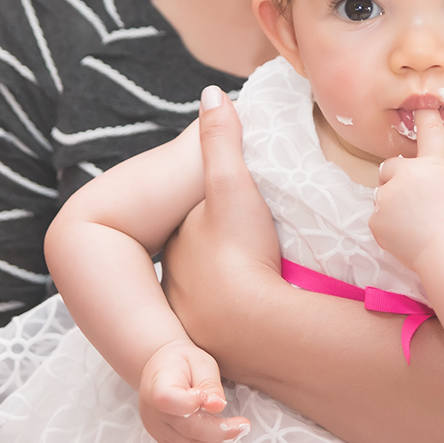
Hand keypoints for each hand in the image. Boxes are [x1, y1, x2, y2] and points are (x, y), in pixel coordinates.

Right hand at [138, 338, 250, 442]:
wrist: (161, 368)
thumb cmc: (183, 361)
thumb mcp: (200, 361)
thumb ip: (209, 383)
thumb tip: (217, 405)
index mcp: (158, 386)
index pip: (169, 400)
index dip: (192, 404)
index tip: (217, 402)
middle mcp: (152, 412)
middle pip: (187, 429)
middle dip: (220, 431)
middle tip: (244, 426)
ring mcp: (156, 429)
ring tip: (239, 435)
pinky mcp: (163, 440)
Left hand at [161, 86, 283, 369]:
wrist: (256, 326)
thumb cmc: (241, 251)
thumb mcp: (233, 186)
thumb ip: (221, 141)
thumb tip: (210, 91)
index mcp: (178, 245)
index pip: (191, 220)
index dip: (212, 210)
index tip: (238, 207)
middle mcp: (177, 285)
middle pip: (200, 260)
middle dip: (218, 253)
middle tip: (253, 246)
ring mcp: (196, 322)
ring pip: (213, 297)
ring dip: (233, 291)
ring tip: (265, 281)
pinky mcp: (221, 352)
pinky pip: (231, 329)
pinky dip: (244, 321)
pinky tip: (266, 318)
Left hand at [370, 109, 443, 269]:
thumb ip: (436, 176)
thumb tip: (424, 179)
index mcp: (432, 165)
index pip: (429, 134)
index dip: (425, 118)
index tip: (422, 104)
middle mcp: (406, 174)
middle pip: (389, 169)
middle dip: (395, 181)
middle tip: (413, 202)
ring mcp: (387, 196)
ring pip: (382, 197)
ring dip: (392, 206)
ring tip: (415, 225)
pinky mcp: (375, 218)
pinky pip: (378, 219)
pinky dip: (388, 228)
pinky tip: (406, 237)